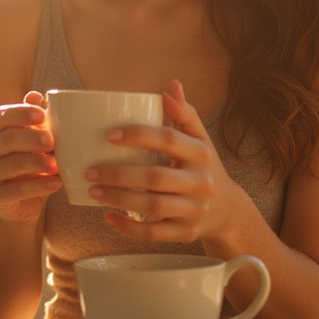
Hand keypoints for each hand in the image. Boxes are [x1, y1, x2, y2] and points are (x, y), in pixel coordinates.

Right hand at [0, 91, 61, 223]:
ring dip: (38, 163)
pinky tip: (57, 183)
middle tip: (52, 141)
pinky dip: (39, 186)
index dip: (21, 113)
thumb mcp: (36, 142)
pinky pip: (16, 190)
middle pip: (7, 139)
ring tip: (57, 165)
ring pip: (12, 165)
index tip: (42, 115)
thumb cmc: (32, 166)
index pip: (1, 116)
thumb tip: (35, 95)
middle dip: (32, 139)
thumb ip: (35, 121)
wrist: (25, 204)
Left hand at [85, 80, 249, 243]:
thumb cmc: (205, 168)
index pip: (168, 139)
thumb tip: (172, 84)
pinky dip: (129, 228)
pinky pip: (154, 233)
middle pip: (156, 178)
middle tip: (90, 171)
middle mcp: (200, 182)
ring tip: (93, 192)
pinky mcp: (186, 233)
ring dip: (119, 200)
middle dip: (119, 174)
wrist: (228, 211)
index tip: (109, 135)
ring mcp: (194, 210)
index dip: (138, 135)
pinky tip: (109, 217)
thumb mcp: (201, 140)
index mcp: (201, 153)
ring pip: (152, 207)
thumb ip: (185, 114)